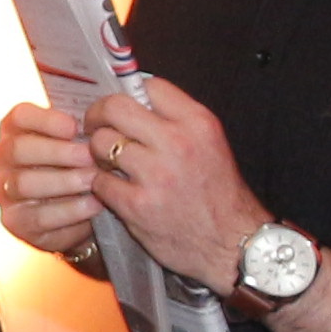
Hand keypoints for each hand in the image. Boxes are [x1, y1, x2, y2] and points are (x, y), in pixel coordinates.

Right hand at [0, 102, 102, 259]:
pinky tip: (94, 204)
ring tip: (94, 181)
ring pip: (23, 183)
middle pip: (18, 149)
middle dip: (58, 152)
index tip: (75, 127)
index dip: (46, 120)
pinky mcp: (15, 222)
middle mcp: (2, 159)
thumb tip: (110, 111)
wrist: (82, 213)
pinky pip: (37, 217)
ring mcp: (4, 191)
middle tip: (90, 156)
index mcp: (17, 131)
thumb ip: (87, 127)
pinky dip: (69, 210)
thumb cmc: (82, 168)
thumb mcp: (83, 143)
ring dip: (64, 181)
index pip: (19, 116)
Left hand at [86, 72, 265, 288]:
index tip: (122, 107)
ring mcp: (156, 174)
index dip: (129, 94)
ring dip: (98, 153)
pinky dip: (101, 185)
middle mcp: (178, 143)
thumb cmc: (219, 196)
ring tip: (109, 163)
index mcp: (198, 124)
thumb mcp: (211, 146)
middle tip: (96, 127)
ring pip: (101, 144)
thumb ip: (177, 122)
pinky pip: (99, 181)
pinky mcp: (137, 205)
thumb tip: (136, 101)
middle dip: (99, 115)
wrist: (233, 245)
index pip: (150, 86)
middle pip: (115, 108)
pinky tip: (114, 190)